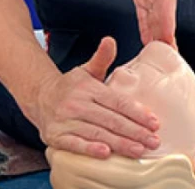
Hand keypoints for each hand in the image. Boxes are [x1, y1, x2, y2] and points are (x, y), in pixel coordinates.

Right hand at [30, 37, 160, 158]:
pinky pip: (74, 144)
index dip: (137, 113)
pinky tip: (105, 154)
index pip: (118, 102)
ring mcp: (66, 121)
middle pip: (111, 120)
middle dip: (135, 132)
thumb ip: (101, 58)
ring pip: (97, 133)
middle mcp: (77, 104)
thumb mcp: (86, 70)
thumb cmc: (70, 87)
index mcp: (89, 89)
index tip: (155, 123)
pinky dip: (90, 149)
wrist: (40, 97)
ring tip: (138, 150)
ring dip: (119, 144)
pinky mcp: (56, 136)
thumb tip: (110, 40)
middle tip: (153, 141)